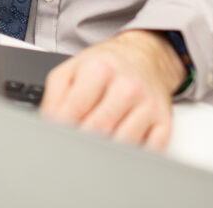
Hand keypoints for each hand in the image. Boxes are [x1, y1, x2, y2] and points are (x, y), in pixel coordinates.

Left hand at [39, 30, 185, 148]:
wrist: (144, 56)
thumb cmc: (104, 66)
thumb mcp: (71, 69)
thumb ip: (54, 96)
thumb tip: (47, 124)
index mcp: (100, 70)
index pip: (76, 109)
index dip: (61, 126)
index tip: (56, 135)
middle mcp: (128, 86)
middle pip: (99, 128)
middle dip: (81, 140)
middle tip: (72, 144)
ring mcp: (149, 105)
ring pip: (123, 143)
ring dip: (105, 151)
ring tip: (94, 145)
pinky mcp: (165, 121)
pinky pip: (150, 150)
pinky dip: (132, 156)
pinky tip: (120, 148)